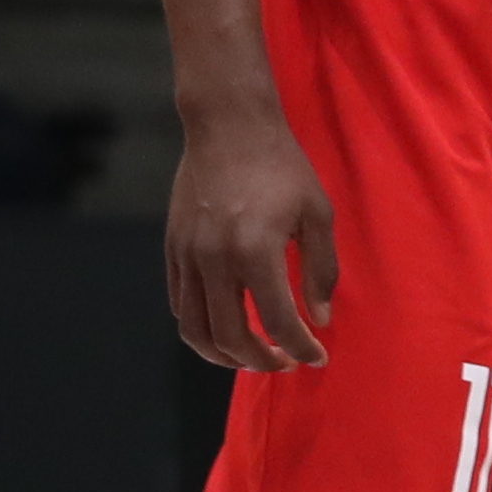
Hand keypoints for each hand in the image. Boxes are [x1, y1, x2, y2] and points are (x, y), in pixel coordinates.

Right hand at [164, 97, 333, 371]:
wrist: (228, 128)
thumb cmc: (282, 167)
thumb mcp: (317, 214)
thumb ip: (320, 271)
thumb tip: (320, 319)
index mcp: (256, 251)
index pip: (278, 321)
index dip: (301, 347)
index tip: (318, 358)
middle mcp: (214, 260)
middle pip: (230, 336)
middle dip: (261, 361)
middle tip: (285, 363)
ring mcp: (187, 256)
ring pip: (195, 329)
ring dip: (225, 355)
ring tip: (254, 357)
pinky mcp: (171, 250)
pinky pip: (180, 305)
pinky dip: (201, 329)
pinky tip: (226, 330)